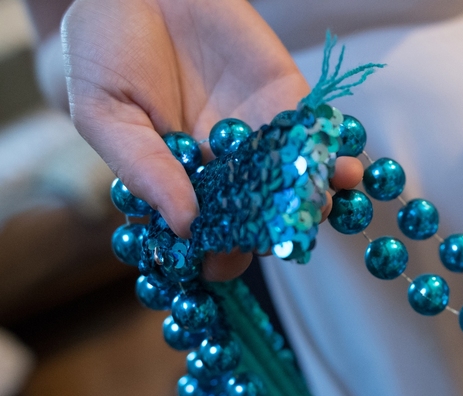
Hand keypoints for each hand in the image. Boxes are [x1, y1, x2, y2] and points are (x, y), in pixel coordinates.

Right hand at [62, 0, 361, 279]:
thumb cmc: (105, 48)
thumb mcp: (105, 113)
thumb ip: (144, 168)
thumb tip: (184, 226)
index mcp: (180, 181)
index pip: (206, 229)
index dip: (217, 251)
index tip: (223, 266)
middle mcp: (225, 166)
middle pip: (258, 213)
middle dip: (272, 230)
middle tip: (283, 240)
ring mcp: (258, 134)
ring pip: (293, 179)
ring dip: (314, 197)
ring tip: (323, 208)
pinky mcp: (286, 97)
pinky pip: (314, 131)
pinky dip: (330, 151)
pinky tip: (343, 170)